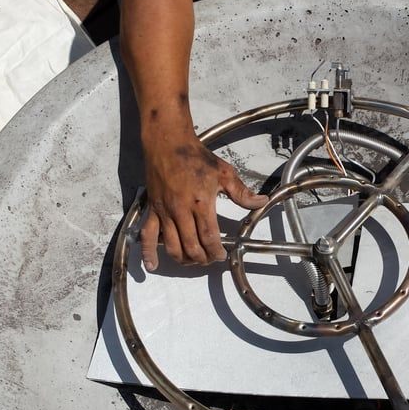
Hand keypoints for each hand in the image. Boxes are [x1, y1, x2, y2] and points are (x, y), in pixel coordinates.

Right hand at [141, 136, 266, 268]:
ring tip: (193, 260)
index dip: (217, 251)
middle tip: (210, 259)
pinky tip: (152, 266)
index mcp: (200, 202)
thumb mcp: (224, 172)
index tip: (222, 255)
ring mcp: (165, 212)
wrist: (168, 143)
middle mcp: (181, 211)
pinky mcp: (152, 210)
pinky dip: (148, 253)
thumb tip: (261, 202)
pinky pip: (147, 235)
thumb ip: (242, 192)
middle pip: (191, 246)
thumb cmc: (196, 158)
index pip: (209, 237)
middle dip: (203, 258)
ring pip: (172, 246)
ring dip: (184, 259)